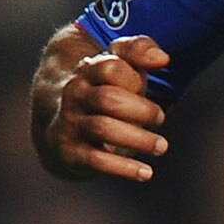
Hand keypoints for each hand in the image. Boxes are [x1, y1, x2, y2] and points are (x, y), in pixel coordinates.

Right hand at [30, 30, 173, 182]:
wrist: (61, 122)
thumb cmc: (104, 90)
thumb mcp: (119, 65)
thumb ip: (139, 51)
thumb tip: (162, 58)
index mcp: (87, 71)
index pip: (110, 67)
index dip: (133, 78)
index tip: (146, 88)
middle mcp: (74, 95)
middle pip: (108, 99)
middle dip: (141, 110)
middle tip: (161, 118)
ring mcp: (70, 123)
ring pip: (103, 128)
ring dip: (137, 139)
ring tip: (161, 146)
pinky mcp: (70, 151)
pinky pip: (96, 160)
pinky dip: (123, 168)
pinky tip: (146, 172)